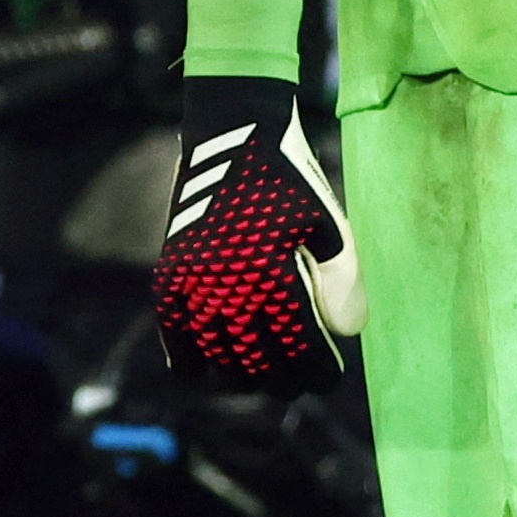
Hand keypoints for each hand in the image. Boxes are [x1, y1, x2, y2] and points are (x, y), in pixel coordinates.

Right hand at [149, 76, 366, 392]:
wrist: (231, 131)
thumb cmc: (290, 178)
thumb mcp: (328, 224)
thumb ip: (342, 280)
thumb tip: (346, 332)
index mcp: (272, 275)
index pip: (297, 348)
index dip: (315, 373)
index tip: (326, 380)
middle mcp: (228, 286)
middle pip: (255, 362)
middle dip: (280, 381)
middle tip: (296, 384)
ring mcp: (193, 281)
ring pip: (214, 356)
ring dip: (237, 377)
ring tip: (257, 381)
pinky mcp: (170, 271)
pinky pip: (173, 331)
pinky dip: (187, 357)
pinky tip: (201, 373)